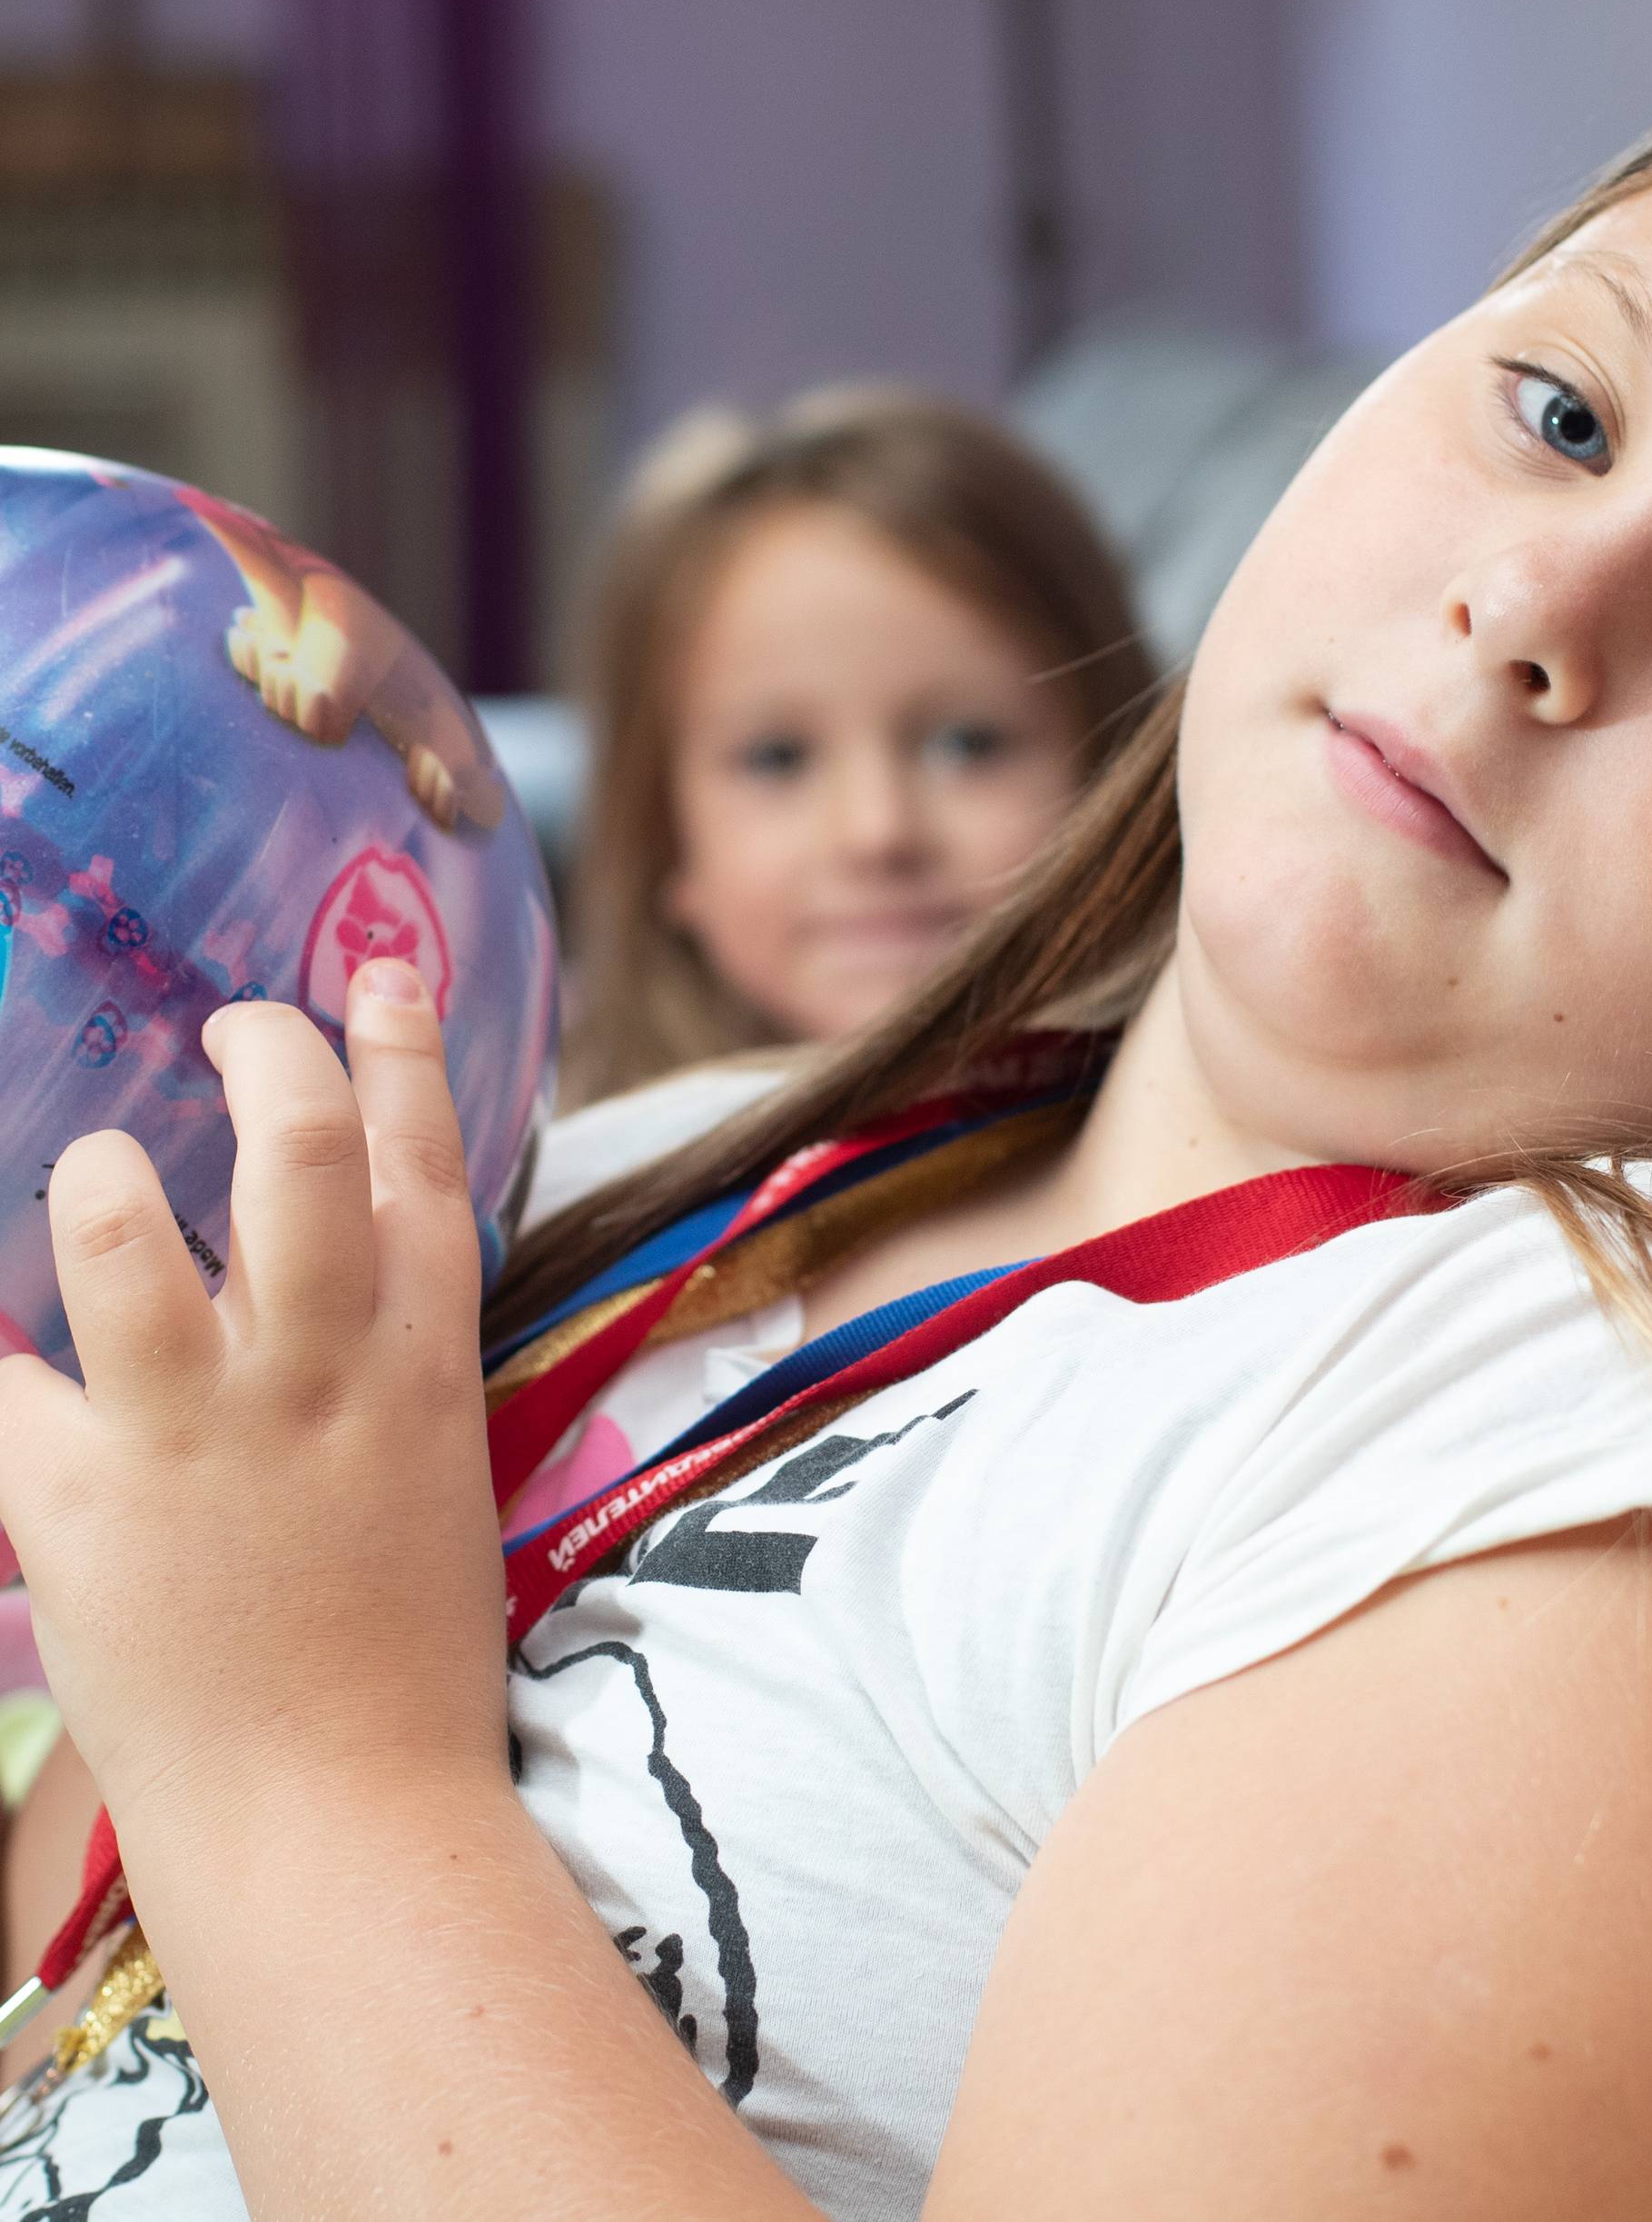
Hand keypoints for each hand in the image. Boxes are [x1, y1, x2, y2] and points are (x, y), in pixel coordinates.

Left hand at [0, 964, 506, 1851]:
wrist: (346, 1814)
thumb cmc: (402, 1654)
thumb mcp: (433, 1471)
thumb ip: (386, 1360)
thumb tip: (330, 1270)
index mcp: (424, 1360)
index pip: (423, 1157)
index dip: (397, 1045)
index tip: (374, 976)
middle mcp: (319, 1365)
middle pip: (298, 1139)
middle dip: (261, 1048)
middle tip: (228, 1029)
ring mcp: (197, 1425)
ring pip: (114, 1217)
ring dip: (93, 1174)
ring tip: (97, 1177)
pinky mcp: (78, 1498)